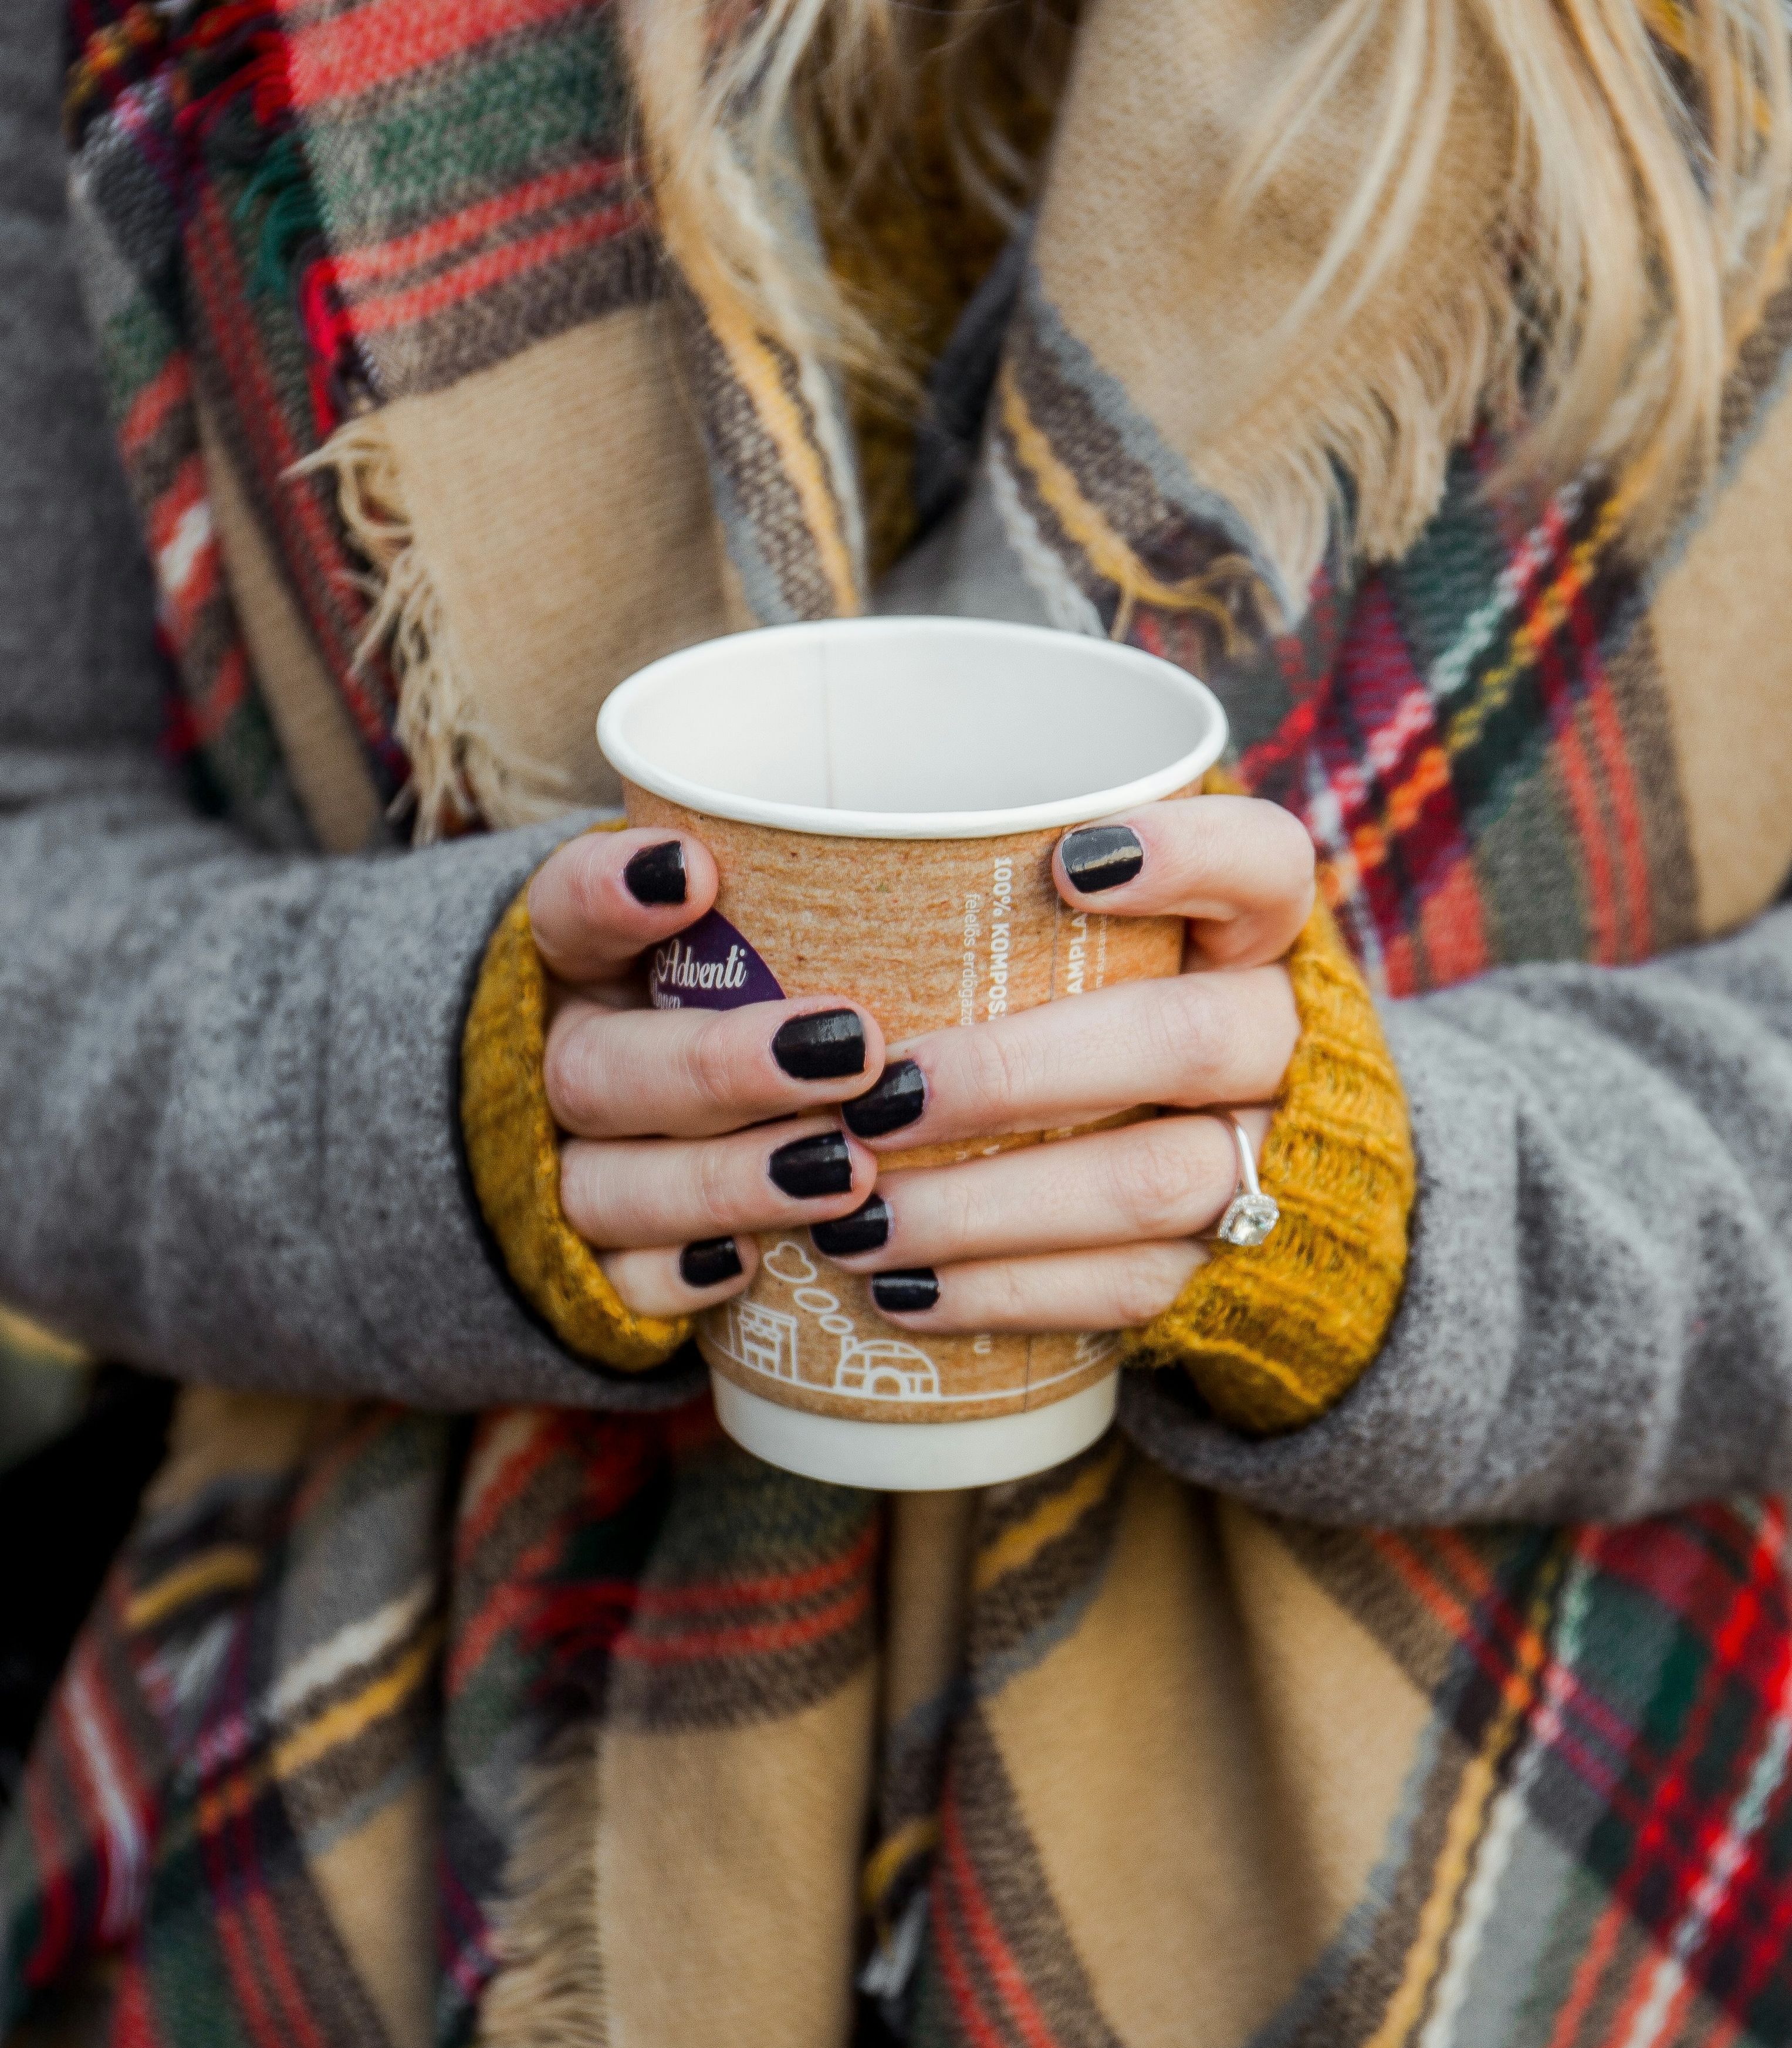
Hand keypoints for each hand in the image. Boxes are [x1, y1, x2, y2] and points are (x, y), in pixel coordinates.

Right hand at [528, 829, 886, 1316]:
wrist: (629, 1128)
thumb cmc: (738, 1006)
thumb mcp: (759, 939)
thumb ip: (826, 905)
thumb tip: (1041, 867)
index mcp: (582, 965)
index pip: (564, 912)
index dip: (609, 892)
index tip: (696, 872)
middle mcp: (561, 1061)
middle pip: (597, 1069)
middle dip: (721, 1065)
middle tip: (853, 1051)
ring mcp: (562, 1167)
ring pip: (605, 1183)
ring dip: (721, 1180)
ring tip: (841, 1171)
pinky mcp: (583, 1266)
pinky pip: (611, 1282)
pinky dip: (673, 1275)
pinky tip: (744, 1265)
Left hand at [812, 795, 1311, 1334]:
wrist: (1271, 1172)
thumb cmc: (1121, 1011)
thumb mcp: (1101, 940)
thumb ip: (1003, 906)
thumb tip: (746, 879)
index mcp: (1262, 932)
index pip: (1267, 861)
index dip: (1187, 855)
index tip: (1066, 863)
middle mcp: (1284, 1038)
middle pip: (1182, 1040)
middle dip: (1016, 1074)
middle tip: (877, 1099)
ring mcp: (1271, 1158)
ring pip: (1151, 1183)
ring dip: (989, 1206)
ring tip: (858, 1221)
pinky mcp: (1236, 1267)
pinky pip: (1134, 1288)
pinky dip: (1009, 1292)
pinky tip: (902, 1291)